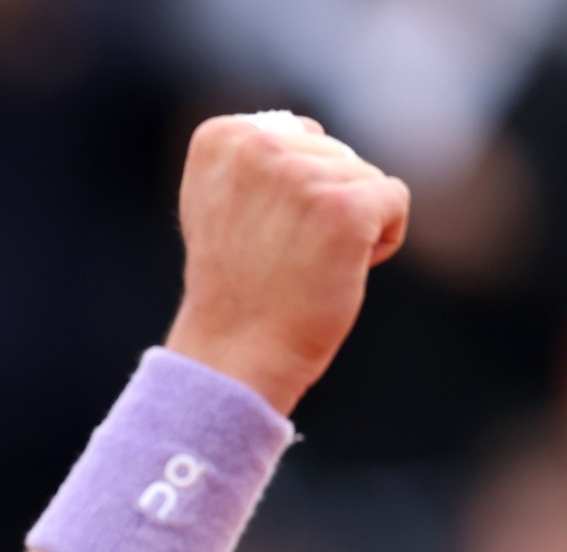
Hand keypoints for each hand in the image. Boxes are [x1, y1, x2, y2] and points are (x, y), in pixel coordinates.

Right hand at [163, 114, 410, 415]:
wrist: (234, 354)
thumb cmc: (235, 288)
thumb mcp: (222, 205)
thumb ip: (255, 160)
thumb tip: (308, 133)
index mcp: (221, 139)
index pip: (298, 135)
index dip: (290, 188)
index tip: (253, 232)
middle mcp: (257, 147)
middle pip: (335, 153)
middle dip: (323, 204)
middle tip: (279, 256)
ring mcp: (301, 175)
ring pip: (366, 178)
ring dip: (349, 226)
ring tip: (303, 267)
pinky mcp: (345, 206)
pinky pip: (395, 200)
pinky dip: (381, 240)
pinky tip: (339, 270)